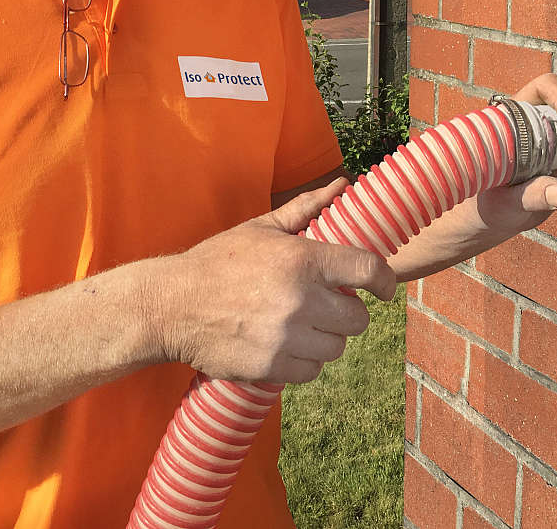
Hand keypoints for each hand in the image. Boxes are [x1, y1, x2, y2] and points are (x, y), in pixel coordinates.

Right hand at [150, 178, 395, 384]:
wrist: (171, 305)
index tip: (385, 289)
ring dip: (326, 338)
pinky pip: (312, 371)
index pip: (368, 269)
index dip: (384, 281)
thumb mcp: (263, 228)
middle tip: (329, 306)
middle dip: (348, 312)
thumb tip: (342, 184)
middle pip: (358, 318)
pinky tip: (287, 345)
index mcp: (303, 259)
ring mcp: (286, 335)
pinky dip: (305, 362)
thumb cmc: (220, 261)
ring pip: (337, 347)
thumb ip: (307, 208)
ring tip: (304, 326)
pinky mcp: (270, 366)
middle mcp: (300, 298)